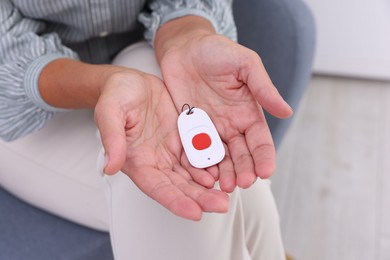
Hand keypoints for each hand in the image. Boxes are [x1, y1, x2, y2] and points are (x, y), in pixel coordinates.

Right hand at [94, 70, 227, 219]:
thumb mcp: (110, 110)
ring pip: (191, 176)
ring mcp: (171, 152)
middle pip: (179, 187)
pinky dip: (211, 165)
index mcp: (136, 160)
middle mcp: (155, 161)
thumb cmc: (117, 94)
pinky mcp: (183, 141)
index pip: (156, 187)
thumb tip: (110, 166)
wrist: (132, 82)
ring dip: (208, 187)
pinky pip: (199, 156)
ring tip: (227, 194)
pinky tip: (224, 171)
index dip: (175, 201)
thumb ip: (112, 138)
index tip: (195, 213)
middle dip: (199, 199)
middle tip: (221, 205)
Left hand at [156, 19, 292, 192]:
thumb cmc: (217, 51)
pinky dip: (200, 165)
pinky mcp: (190, 130)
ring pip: (220, 158)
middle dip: (244, 170)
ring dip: (224, 173)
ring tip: (224, 186)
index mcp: (248, 113)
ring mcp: (210, 130)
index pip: (260, 141)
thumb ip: (263, 88)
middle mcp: (231, 126)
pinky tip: (202, 176)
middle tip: (242, 183)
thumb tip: (286, 111)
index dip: (264, 157)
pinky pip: (196, 150)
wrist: (184, 48)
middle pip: (242, 155)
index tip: (265, 171)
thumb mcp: (245, 64)